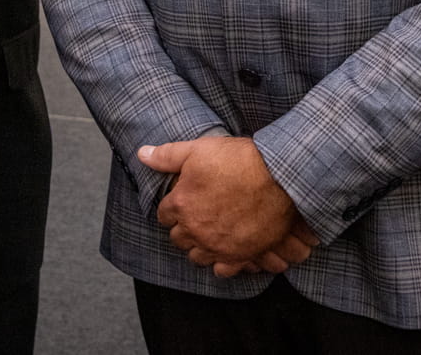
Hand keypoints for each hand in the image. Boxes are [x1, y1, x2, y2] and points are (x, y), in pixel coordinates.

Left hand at [138, 137, 318, 276]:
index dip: (173, 208)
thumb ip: (167, 156)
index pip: (164, 215)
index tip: (182, 202)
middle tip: (195, 217)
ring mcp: (217, 245)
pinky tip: (225, 252)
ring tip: (208, 235)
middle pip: (178, 238)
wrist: (278, 176)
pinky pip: (221, 270)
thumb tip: (142, 154)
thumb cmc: (238, 160)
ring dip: (199, 246)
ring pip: (196, 256)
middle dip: (183, 228)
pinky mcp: (239, 255)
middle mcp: (195, 229)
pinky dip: (221, 263)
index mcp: (181, 204)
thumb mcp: (198, 150)